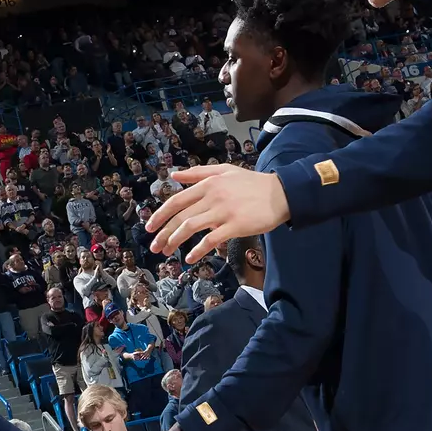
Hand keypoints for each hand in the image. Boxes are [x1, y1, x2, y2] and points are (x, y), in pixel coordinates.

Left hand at [146, 165, 290, 262]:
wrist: (281, 193)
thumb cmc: (253, 183)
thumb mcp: (225, 171)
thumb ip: (198, 173)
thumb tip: (175, 175)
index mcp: (208, 184)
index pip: (177, 200)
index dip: (160, 215)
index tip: (149, 227)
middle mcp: (212, 197)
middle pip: (180, 216)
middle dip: (163, 233)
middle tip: (154, 246)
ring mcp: (223, 212)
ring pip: (190, 227)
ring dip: (174, 241)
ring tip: (166, 252)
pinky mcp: (235, 226)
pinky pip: (210, 240)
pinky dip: (198, 250)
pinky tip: (190, 259)